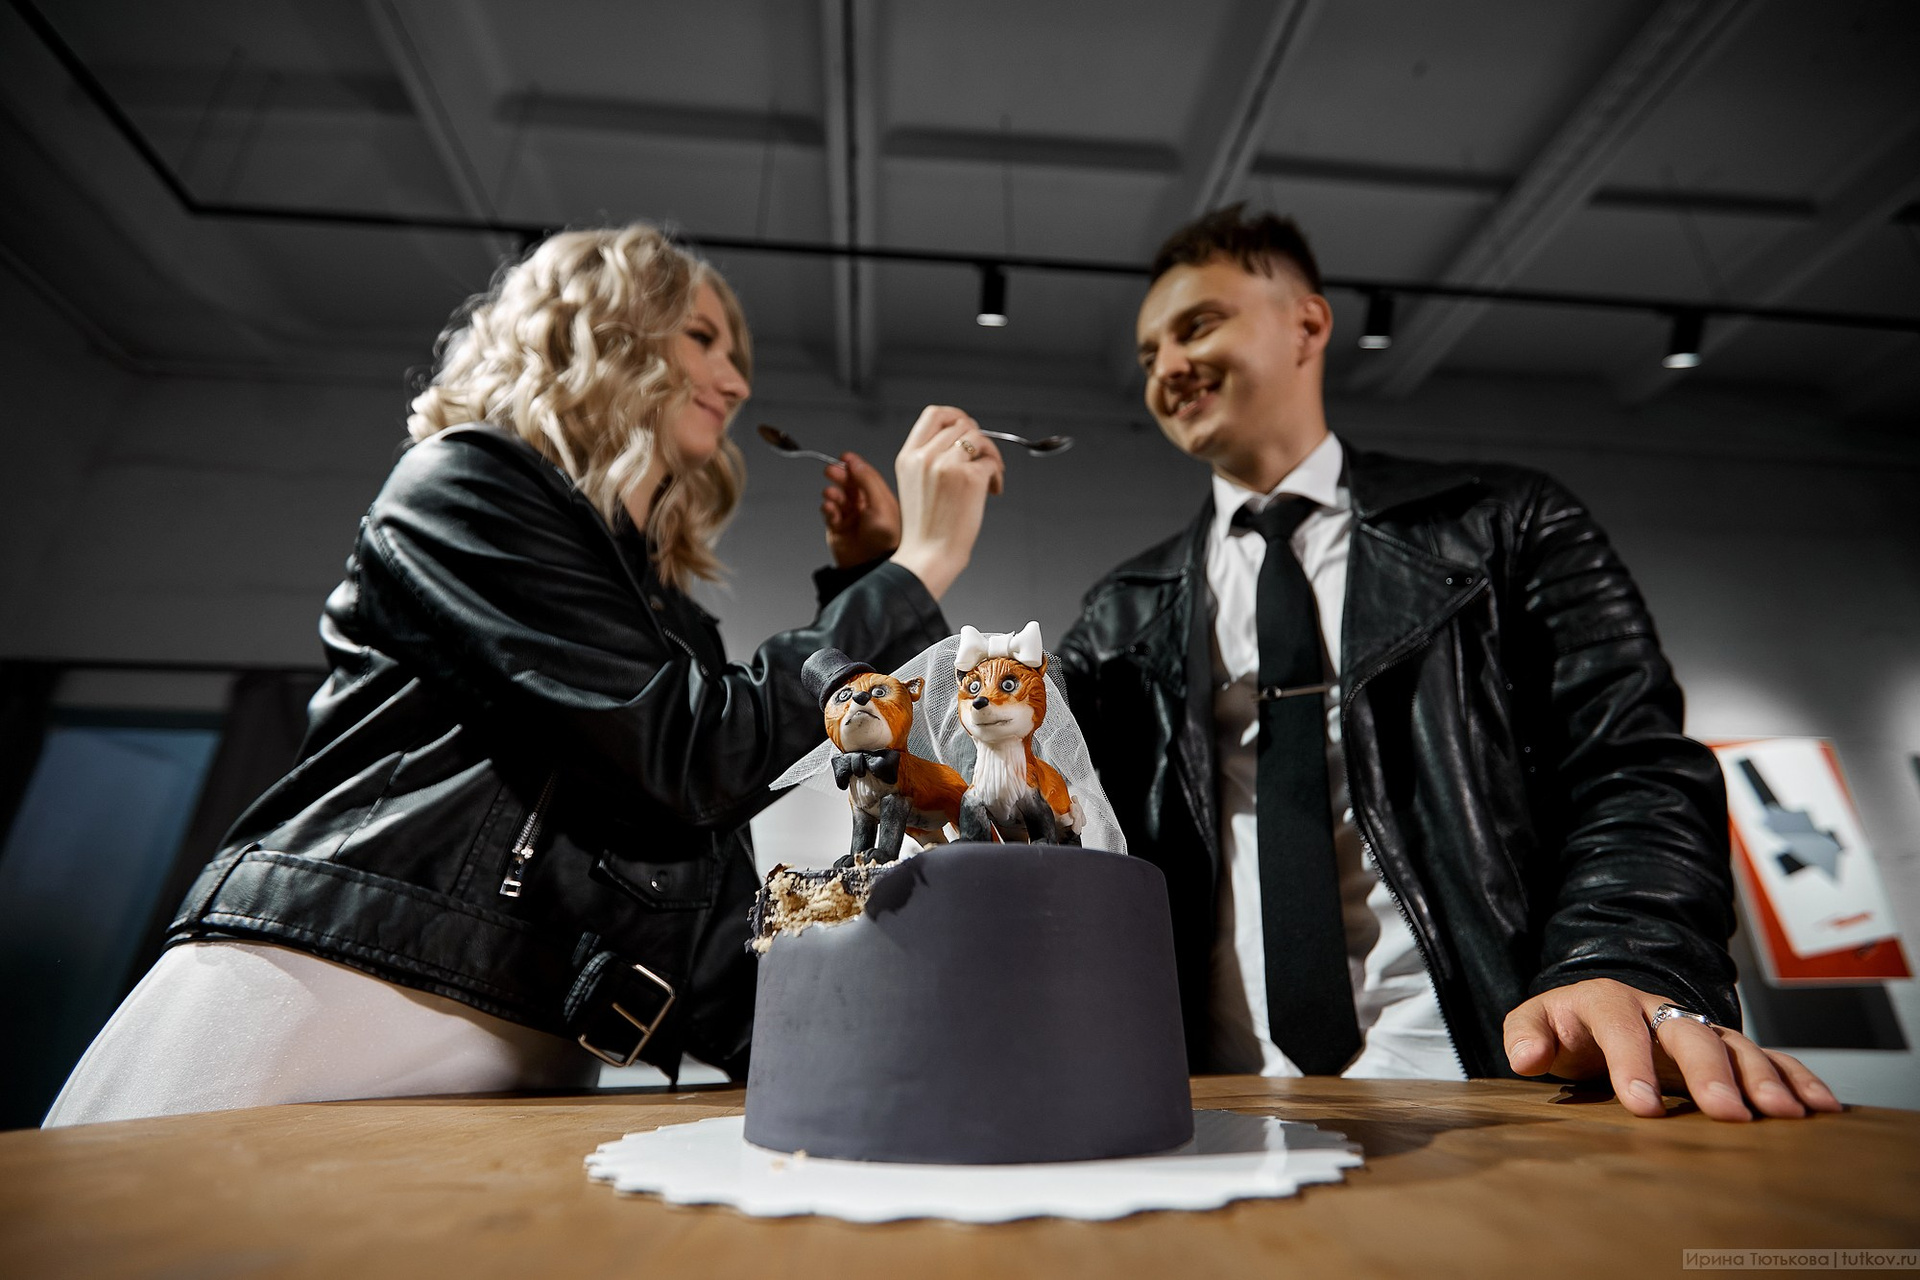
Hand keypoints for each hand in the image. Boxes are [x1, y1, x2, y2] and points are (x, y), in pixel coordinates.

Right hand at [820, 451, 901, 566]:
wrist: (873, 567)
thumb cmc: (886, 540)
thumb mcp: (881, 505)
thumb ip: (867, 480)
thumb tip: (855, 462)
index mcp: (880, 499)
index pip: (866, 476)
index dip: (855, 465)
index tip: (845, 456)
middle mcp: (865, 506)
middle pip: (849, 483)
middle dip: (839, 475)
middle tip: (831, 470)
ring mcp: (850, 517)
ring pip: (837, 496)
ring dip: (833, 493)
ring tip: (831, 495)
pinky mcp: (837, 528)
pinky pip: (828, 512)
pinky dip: (827, 508)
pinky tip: (829, 509)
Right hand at [887, 405, 1004, 599]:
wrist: (929, 555)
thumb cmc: (926, 528)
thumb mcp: (915, 484)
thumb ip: (930, 458)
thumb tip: (963, 439)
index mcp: (908, 456)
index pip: (934, 414)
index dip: (956, 416)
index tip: (968, 428)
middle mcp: (925, 456)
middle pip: (962, 424)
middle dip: (979, 438)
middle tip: (984, 457)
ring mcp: (947, 465)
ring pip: (979, 438)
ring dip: (991, 455)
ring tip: (991, 477)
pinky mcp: (969, 477)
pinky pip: (991, 462)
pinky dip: (997, 475)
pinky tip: (993, 491)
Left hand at [1504, 978, 1841, 1120]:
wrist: (1591, 1015)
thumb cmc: (1563, 1028)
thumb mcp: (1533, 1025)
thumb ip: (1525, 1036)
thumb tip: (1526, 1058)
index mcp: (1606, 1000)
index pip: (1620, 1026)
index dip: (1632, 1063)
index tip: (1643, 1107)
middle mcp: (1658, 1008)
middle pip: (1688, 1031)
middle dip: (1709, 1072)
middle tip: (1727, 1114)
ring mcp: (1695, 1026)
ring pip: (1734, 1044)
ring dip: (1761, 1077)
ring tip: (1783, 1115)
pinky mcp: (1723, 1049)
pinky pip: (1766, 1058)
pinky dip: (1794, 1078)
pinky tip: (1820, 1107)